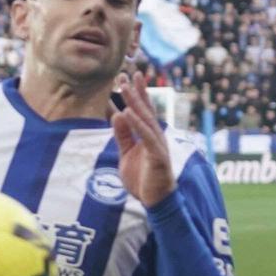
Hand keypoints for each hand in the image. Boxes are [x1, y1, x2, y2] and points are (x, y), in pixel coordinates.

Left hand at [111, 71, 174, 207]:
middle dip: (134, 91)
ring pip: (145, 119)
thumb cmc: (143, 179)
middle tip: (124, 73)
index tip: (124, 78)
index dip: (133, 94)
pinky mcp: (158, 155)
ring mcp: (158, 144)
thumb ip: (123, 135)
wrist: (155, 201)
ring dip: (134, 102)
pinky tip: (128, 112)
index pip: (140, 111)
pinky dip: (137, 124)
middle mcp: (155, 135)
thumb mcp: (127, 154)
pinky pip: (146, 137)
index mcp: (148, 135)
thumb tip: (117, 114)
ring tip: (124, 86)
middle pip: (144, 109)